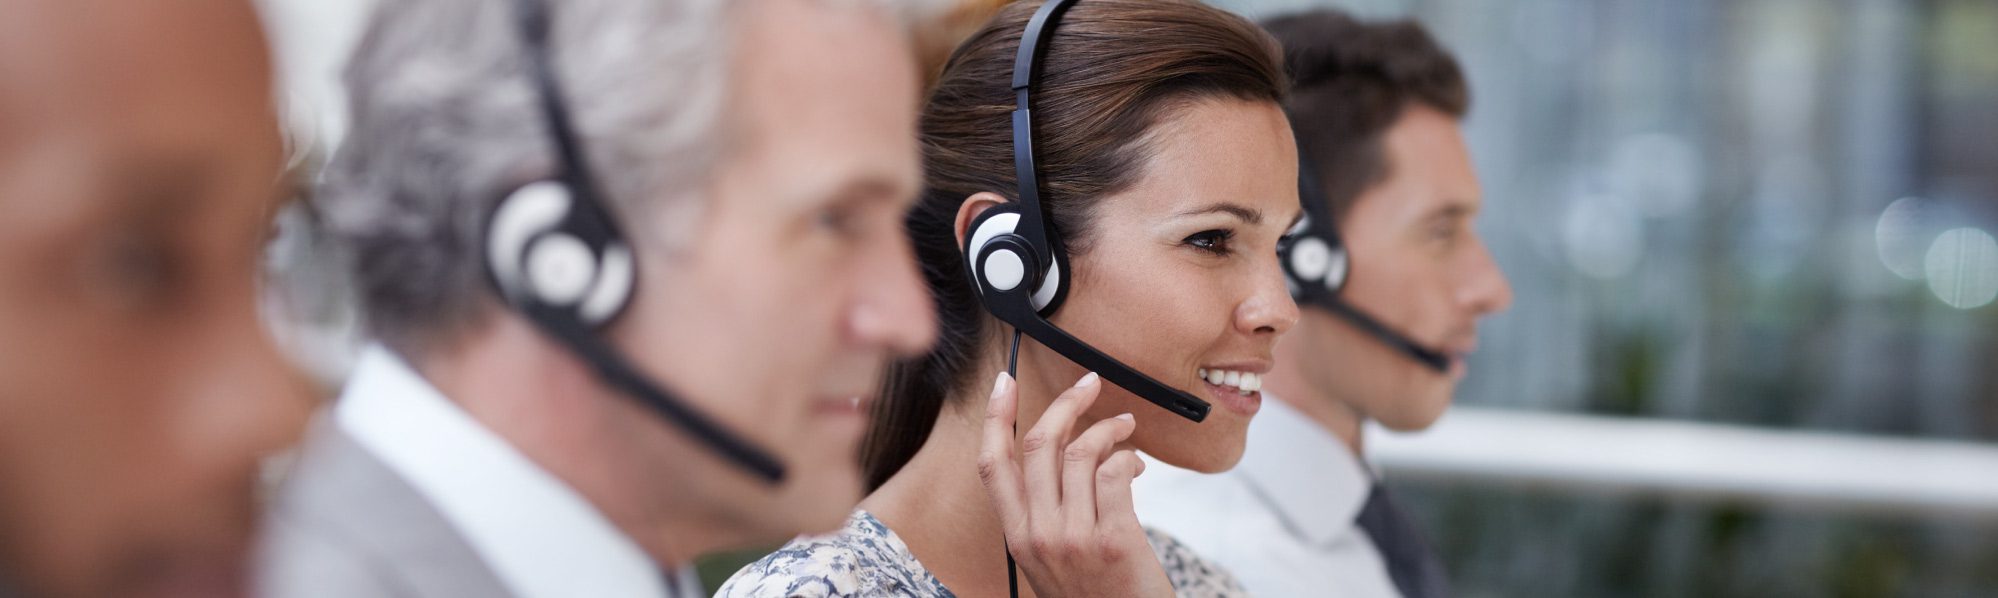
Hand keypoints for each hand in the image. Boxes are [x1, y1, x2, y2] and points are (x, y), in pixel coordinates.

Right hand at [977, 371, 1173, 597]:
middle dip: (1066, 404)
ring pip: (1081, 452)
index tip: (1004, 382)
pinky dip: (1128, 457)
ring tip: (1125, 427)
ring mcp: (1074, 538)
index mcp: (1017, 537)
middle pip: (1040, 446)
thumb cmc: (1096, 594)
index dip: (995, 417)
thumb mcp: (1052, 558)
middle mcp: (1038, 535)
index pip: (992, 465)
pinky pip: (1114, 473)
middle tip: (1089, 386)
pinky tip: (1136, 464)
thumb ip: (1048, 512)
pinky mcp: (1113, 539)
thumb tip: (1068, 451)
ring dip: (1108, 428)